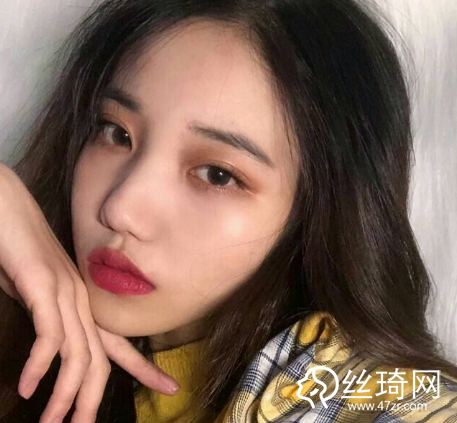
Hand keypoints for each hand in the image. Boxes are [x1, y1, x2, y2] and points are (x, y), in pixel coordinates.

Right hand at [0, 163, 178, 422]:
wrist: (7, 206)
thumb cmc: (19, 250)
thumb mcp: (37, 293)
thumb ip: (49, 316)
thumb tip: (52, 343)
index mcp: (85, 302)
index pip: (120, 343)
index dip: (145, 367)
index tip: (167, 387)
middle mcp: (82, 299)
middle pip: (103, 358)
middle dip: (96, 397)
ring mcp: (64, 291)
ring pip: (78, 353)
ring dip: (64, 393)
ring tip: (51, 421)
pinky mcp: (41, 284)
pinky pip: (49, 333)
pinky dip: (38, 364)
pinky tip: (27, 385)